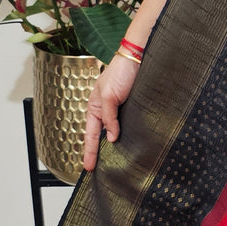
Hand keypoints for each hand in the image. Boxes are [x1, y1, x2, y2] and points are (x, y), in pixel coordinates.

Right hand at [82, 54, 140, 171]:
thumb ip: (109, 117)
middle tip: (97, 169)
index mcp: (95, 107)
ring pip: (113, 131)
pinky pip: (126, 125)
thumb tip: (112, 137)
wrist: (138, 57)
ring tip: (112, 161)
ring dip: (113, 145)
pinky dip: (126, 135)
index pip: (91, 135)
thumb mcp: (109, 96)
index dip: (90, 151)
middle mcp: (105, 110)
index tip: (88, 167)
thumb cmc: (120, 71)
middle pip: (100, 136)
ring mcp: (118, 109)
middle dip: (98, 151)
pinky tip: (128, 143)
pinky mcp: (131, 107)